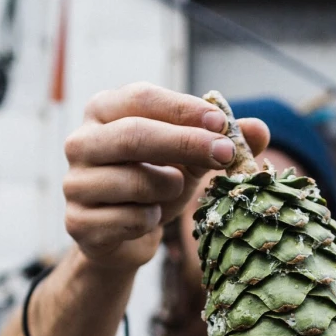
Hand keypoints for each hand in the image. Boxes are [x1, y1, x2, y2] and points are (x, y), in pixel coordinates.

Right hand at [62, 82, 269, 272]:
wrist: (122, 237)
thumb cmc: (156, 183)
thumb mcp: (191, 157)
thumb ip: (223, 141)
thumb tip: (260, 129)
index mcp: (104, 111)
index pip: (141, 97)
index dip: (184, 109)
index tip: (222, 123)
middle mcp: (81, 142)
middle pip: (134, 134)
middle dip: (186, 143)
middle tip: (225, 154)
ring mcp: (74, 183)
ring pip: (133, 180)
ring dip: (169, 188)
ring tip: (173, 189)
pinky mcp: (77, 222)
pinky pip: (129, 219)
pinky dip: (151, 220)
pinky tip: (150, 217)